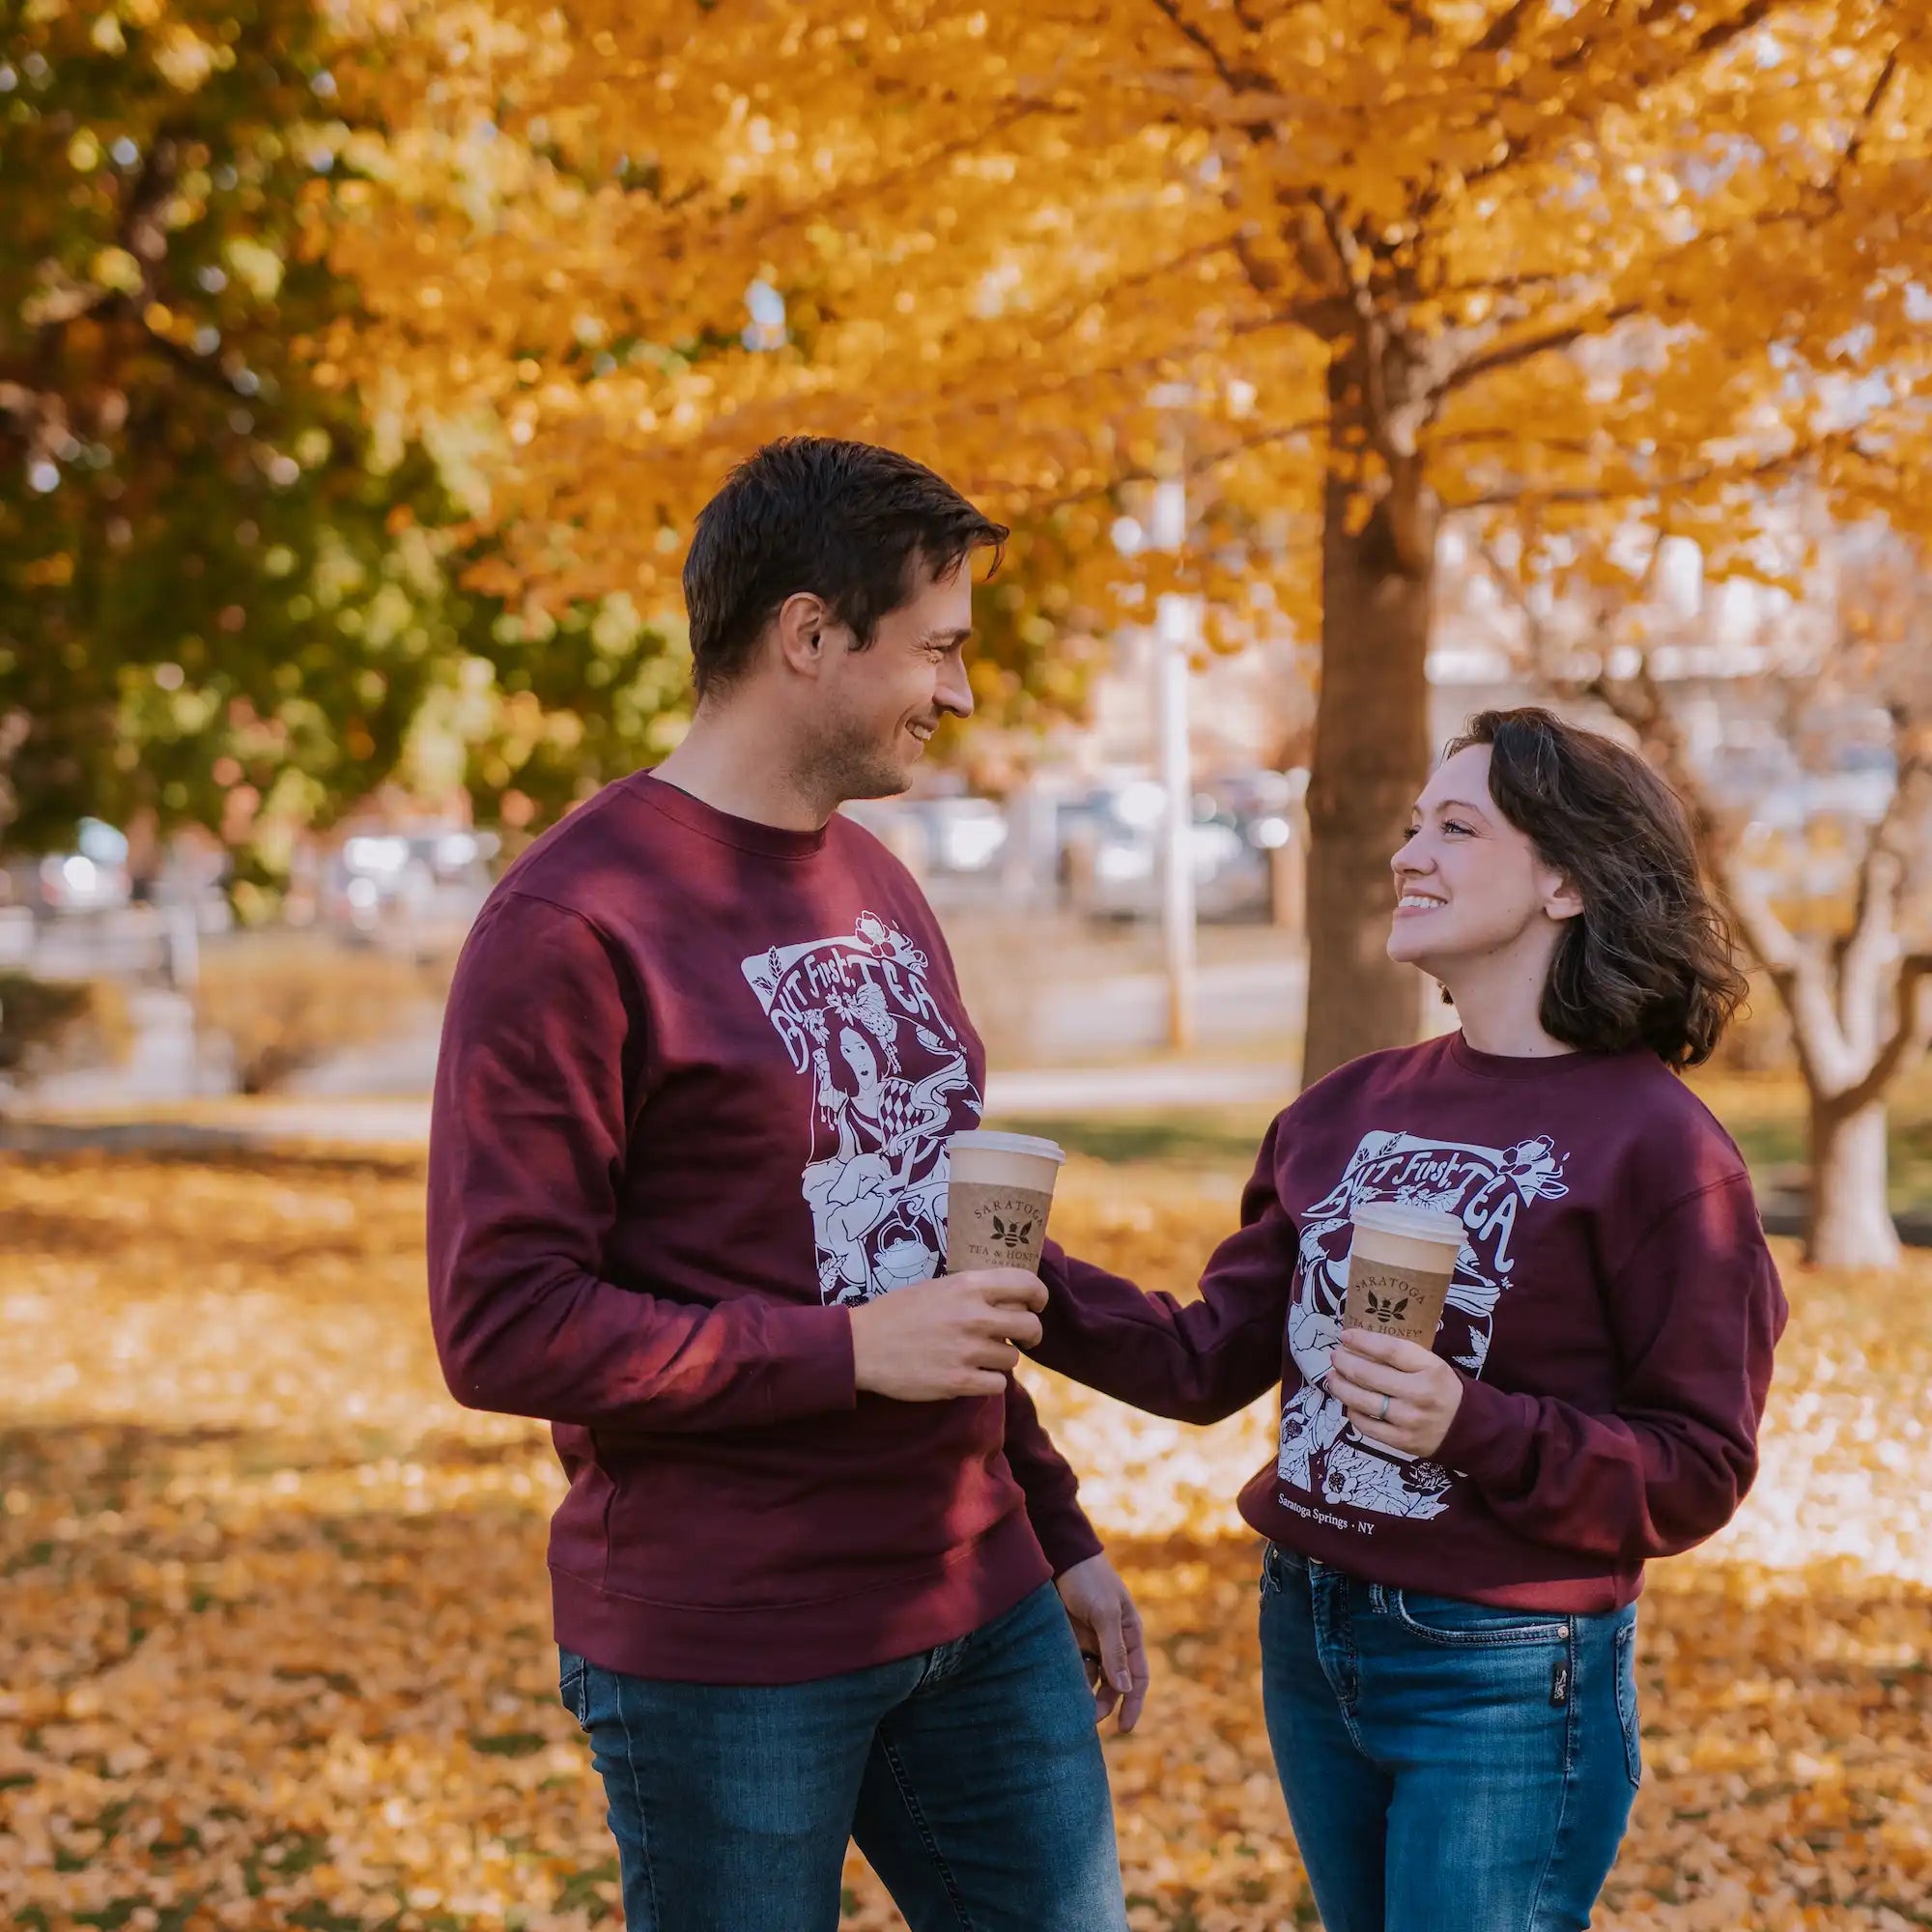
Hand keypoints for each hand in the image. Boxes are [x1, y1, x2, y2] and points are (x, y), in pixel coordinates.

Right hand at [849, 1270, 1046, 1401]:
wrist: (862, 1345)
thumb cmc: (897, 1313)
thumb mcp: (937, 1287)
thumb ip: (973, 1291)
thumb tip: (1007, 1298)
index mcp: (969, 1286)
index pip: (1026, 1284)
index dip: (1038, 1296)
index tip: (1036, 1305)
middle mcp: (974, 1316)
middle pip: (1031, 1326)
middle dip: (1031, 1334)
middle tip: (1020, 1338)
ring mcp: (968, 1351)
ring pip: (1013, 1359)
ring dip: (1001, 1359)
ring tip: (979, 1356)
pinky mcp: (959, 1382)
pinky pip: (998, 1384)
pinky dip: (989, 1382)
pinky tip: (972, 1375)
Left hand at [1054, 1553, 1148, 1732]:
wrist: (1060, 1555)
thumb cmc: (1089, 1580)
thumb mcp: (1105, 1613)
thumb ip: (1115, 1651)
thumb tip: (1126, 1688)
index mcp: (1130, 1634)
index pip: (1137, 1677)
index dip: (1133, 1704)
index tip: (1124, 1728)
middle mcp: (1113, 1641)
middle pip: (1114, 1683)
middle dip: (1105, 1703)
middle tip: (1089, 1720)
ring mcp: (1091, 1641)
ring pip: (1092, 1678)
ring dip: (1085, 1694)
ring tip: (1072, 1708)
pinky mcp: (1070, 1639)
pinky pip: (1073, 1666)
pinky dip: (1070, 1679)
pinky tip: (1060, 1687)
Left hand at [1326, 1329, 1463, 1459]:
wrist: (1468, 1428)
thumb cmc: (1442, 1389)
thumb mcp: (1432, 1365)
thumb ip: (1402, 1356)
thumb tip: (1360, 1345)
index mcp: (1430, 1369)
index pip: (1390, 1350)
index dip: (1363, 1341)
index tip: (1345, 1335)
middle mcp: (1419, 1394)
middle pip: (1369, 1375)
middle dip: (1344, 1362)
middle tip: (1335, 1356)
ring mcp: (1409, 1420)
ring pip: (1362, 1401)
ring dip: (1341, 1387)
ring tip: (1333, 1378)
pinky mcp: (1401, 1442)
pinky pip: (1366, 1426)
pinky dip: (1352, 1412)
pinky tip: (1349, 1403)